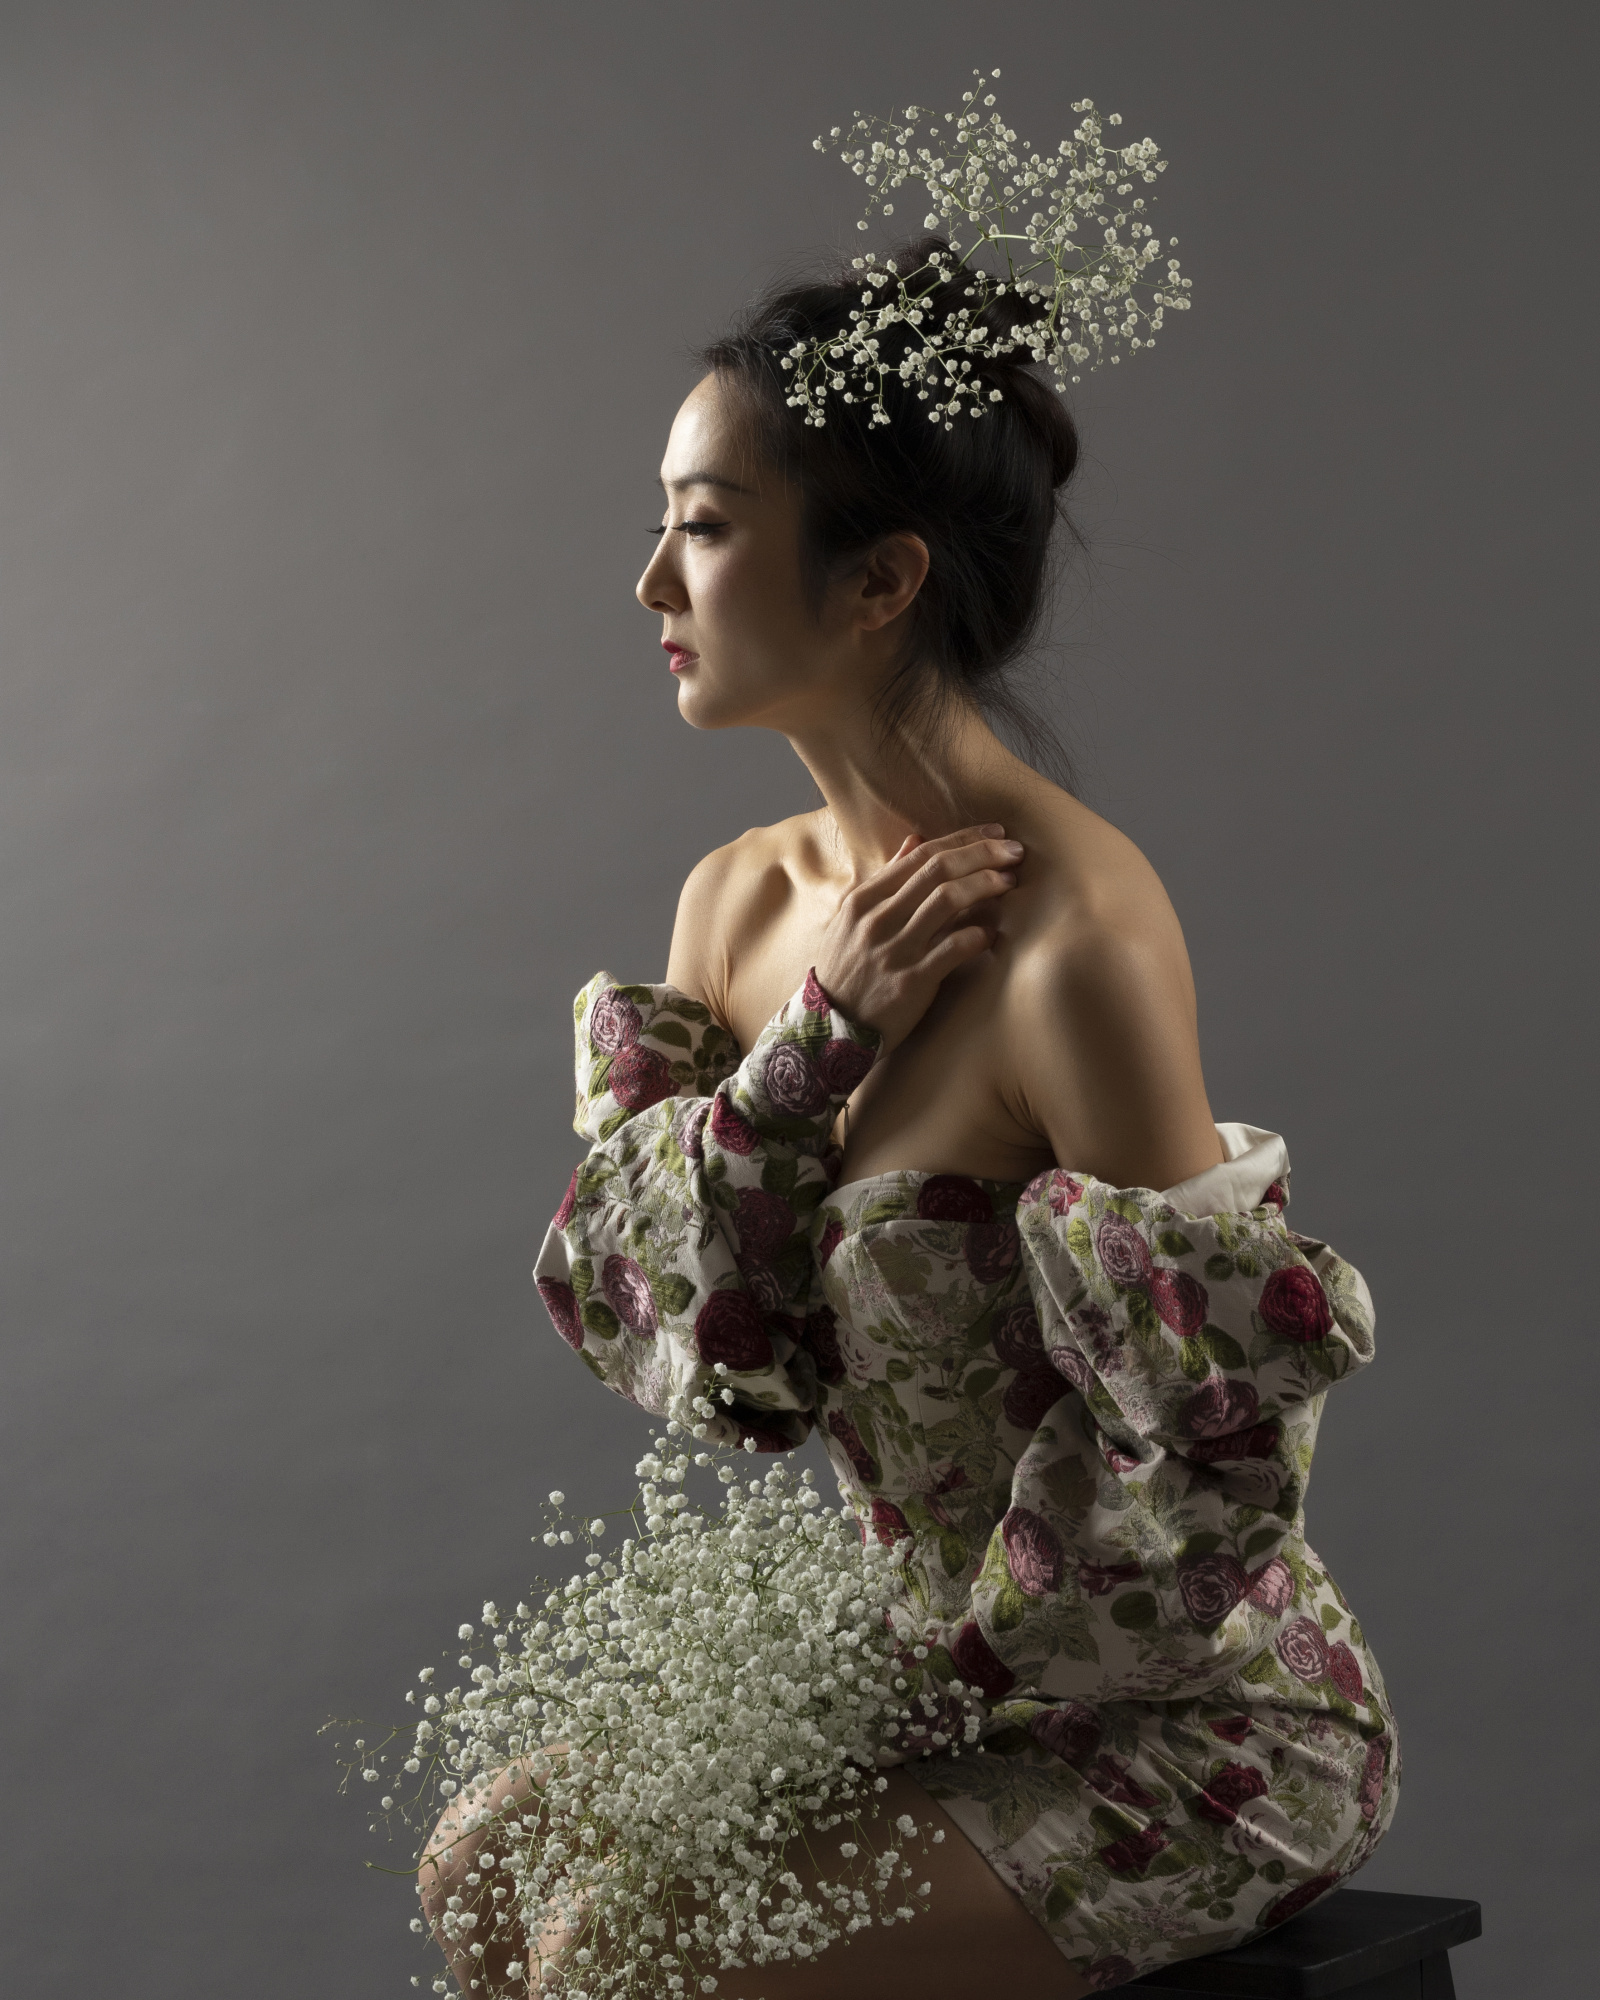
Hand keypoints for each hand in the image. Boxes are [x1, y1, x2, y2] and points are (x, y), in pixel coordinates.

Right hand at [813, 824, 1023, 1052]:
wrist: (829, 1027)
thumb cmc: (847, 969)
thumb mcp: (852, 918)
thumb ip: (886, 879)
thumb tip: (916, 839)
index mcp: (864, 899)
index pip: (921, 854)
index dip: (963, 839)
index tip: (994, 834)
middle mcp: (878, 918)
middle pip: (938, 870)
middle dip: (982, 854)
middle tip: (1014, 851)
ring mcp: (894, 949)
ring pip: (947, 901)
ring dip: (985, 885)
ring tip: (1009, 882)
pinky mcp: (911, 981)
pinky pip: (953, 949)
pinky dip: (977, 935)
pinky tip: (992, 933)